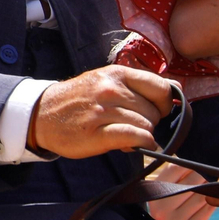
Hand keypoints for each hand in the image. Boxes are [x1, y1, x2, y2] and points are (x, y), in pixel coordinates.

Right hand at [27, 65, 174, 158]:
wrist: (42, 114)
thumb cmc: (79, 99)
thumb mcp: (106, 81)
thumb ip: (139, 85)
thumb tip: (176, 88)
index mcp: (116, 74)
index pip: (160, 87)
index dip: (164, 103)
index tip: (156, 111)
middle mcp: (111, 89)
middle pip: (154, 111)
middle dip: (149, 122)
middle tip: (133, 125)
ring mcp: (103, 111)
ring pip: (146, 126)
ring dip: (142, 134)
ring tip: (125, 134)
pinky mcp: (97, 134)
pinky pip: (135, 137)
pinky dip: (141, 144)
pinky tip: (133, 145)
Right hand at [143, 162, 214, 219]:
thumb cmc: (166, 206)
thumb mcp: (161, 189)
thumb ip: (174, 174)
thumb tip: (196, 159)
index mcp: (154, 193)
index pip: (176, 169)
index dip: (190, 163)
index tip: (198, 161)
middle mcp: (163, 208)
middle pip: (193, 182)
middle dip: (204, 175)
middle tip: (212, 171)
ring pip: (203, 196)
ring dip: (212, 188)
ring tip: (215, 182)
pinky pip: (208, 210)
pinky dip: (214, 201)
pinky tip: (214, 197)